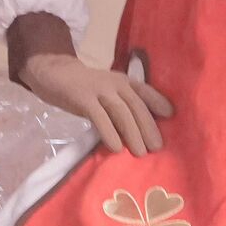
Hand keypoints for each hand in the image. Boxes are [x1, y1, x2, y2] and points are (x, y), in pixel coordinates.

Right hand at [21, 53, 173, 155]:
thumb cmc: (85, 88)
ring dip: (133, 133)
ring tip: (140, 152)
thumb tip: (138, 133)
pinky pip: (99, 117)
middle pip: (136, 106)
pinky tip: (116, 147)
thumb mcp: (107, 92)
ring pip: (121, 112)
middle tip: (157, 147)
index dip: (159, 102)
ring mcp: (99, 90)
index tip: (171, 116)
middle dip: (148, 127)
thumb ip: (121, 106)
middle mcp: (115, 83)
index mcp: (123, 81)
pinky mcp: (83, 98)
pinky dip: (109, 132)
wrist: (54, 72)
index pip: (145, 91)